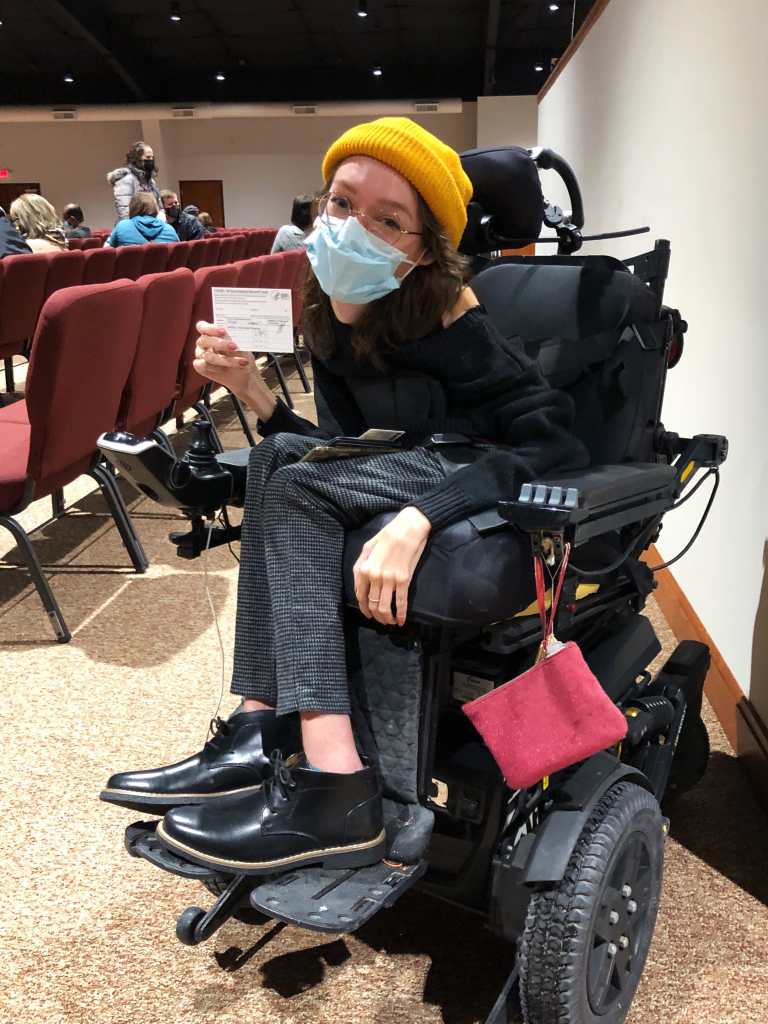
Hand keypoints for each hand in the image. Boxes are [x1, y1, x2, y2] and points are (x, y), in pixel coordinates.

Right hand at [193, 321, 276, 420]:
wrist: (245, 376)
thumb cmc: (242, 356)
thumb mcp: (242, 346)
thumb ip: (233, 338)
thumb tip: (230, 333)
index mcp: (211, 334)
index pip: (202, 327)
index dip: (210, 328)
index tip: (223, 331)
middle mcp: (204, 344)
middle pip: (203, 340)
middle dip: (219, 343)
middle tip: (234, 346)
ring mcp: (201, 355)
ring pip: (208, 356)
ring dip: (225, 360)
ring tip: (241, 362)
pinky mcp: (201, 367)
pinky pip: (204, 366)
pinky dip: (216, 368)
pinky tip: (225, 370)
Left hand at [353, 507, 431, 625]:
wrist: (408, 529)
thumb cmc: (387, 535)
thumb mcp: (367, 547)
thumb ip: (360, 566)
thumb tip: (358, 585)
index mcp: (364, 568)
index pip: (360, 595)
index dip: (364, 608)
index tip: (368, 614)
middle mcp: (374, 576)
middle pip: (372, 603)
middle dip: (376, 616)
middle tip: (380, 620)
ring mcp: (389, 579)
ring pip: (385, 606)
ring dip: (386, 618)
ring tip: (390, 622)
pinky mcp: (404, 580)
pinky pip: (401, 602)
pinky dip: (401, 614)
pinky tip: (401, 621)